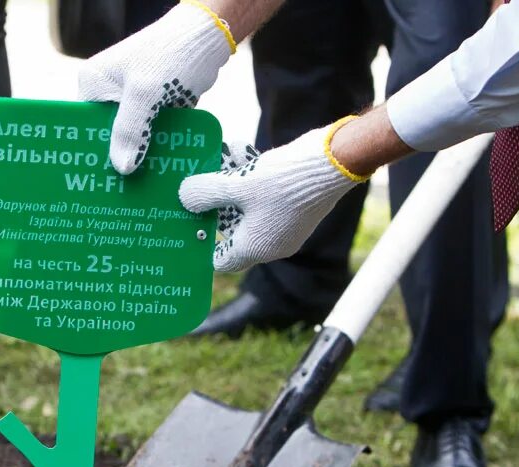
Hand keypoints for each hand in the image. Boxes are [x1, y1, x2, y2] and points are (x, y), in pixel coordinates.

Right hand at [78, 1, 234, 174]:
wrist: (207, 40)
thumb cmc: (171, 55)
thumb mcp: (145, 94)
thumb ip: (131, 130)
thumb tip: (122, 169)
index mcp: (94, 83)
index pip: (85, 125)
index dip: (91, 151)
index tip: (97, 180)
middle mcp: (110, 93)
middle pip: (109, 135)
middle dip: (117, 158)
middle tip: (120, 192)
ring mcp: (134, 102)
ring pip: (132, 138)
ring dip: (140, 158)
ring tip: (141, 190)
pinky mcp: (156, 109)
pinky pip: (152, 135)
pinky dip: (158, 149)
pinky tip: (161, 172)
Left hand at [180, 122, 365, 271]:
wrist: (333, 163)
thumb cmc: (283, 181)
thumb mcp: (236, 184)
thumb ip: (206, 192)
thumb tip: (185, 196)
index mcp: (256, 248)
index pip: (221, 260)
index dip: (203, 245)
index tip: (188, 224)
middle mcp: (272, 244)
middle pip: (233, 233)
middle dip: (215, 209)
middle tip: (198, 190)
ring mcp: (286, 226)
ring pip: (248, 210)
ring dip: (231, 189)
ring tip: (217, 164)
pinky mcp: (296, 207)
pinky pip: (264, 199)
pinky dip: (250, 182)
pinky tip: (239, 154)